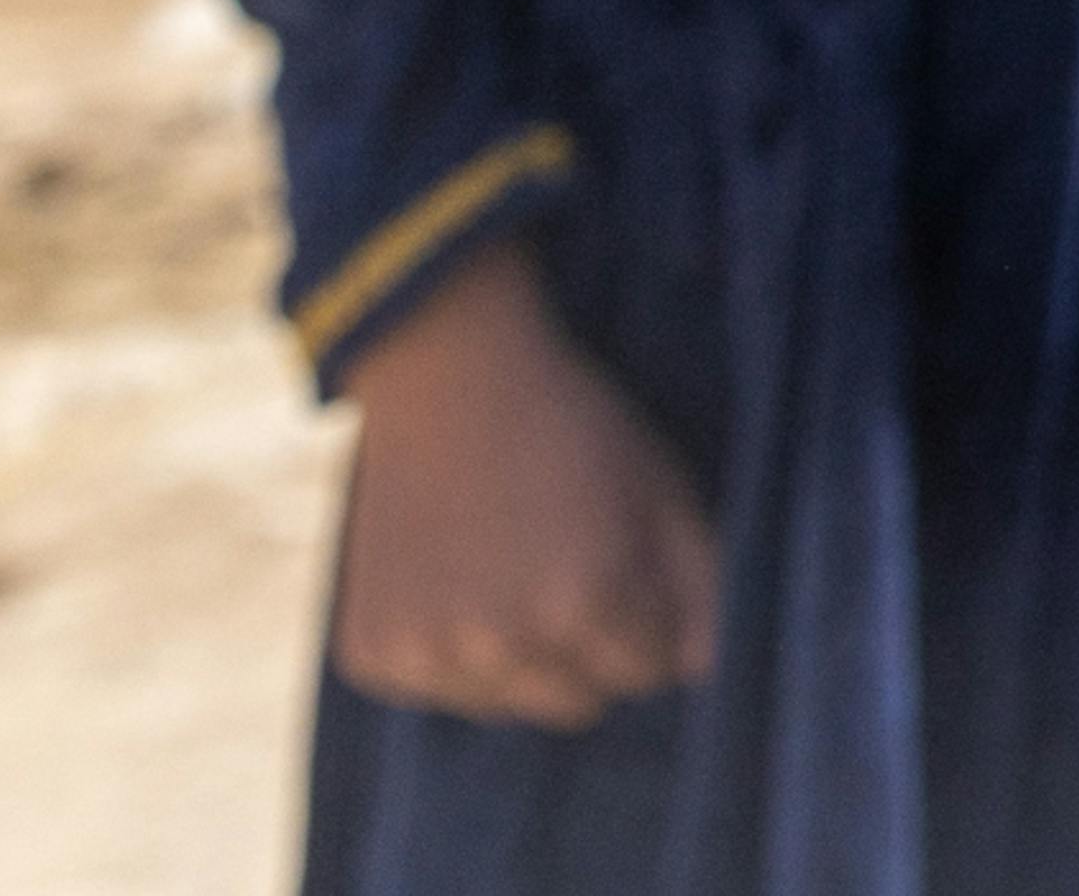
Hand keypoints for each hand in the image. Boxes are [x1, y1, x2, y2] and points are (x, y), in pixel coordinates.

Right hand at [329, 249, 716, 728]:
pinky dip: (452, 652)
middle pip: (580, 702)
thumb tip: (705, 672)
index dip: (648, 617)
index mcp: (584, 604)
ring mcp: (429, 655)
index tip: (626, 563)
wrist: (446, 376)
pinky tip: (455, 578)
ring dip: (521, 658)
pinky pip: (441, 689)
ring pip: (510, 704)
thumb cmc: (572, 425)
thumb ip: (701, 588)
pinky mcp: (373, 655)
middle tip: (567, 565)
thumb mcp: (662, 489)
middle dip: (590, 649)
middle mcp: (501, 643)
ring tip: (510, 569)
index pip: (648, 671)